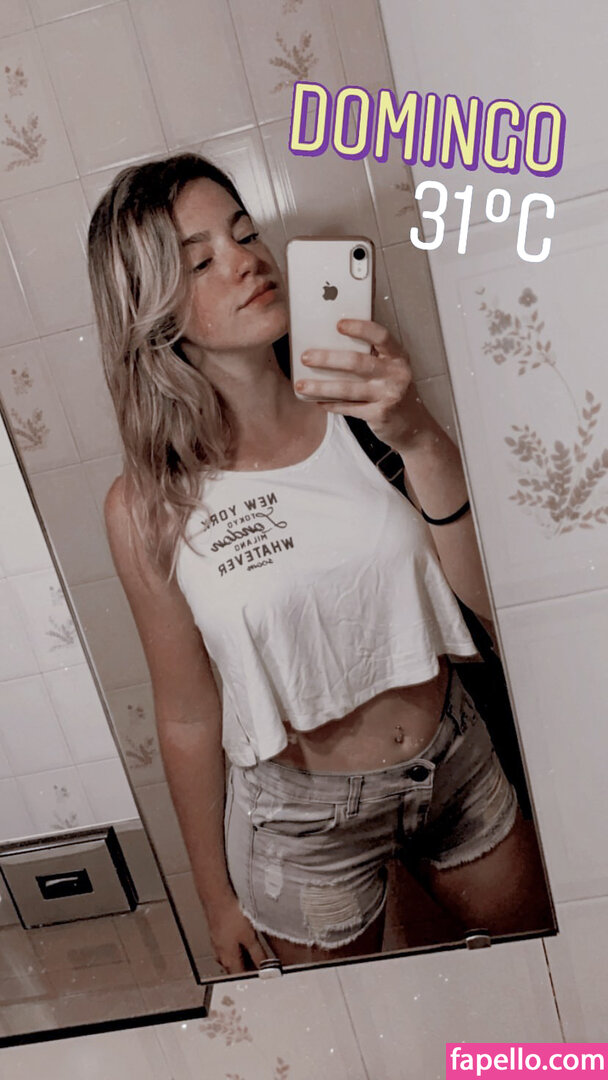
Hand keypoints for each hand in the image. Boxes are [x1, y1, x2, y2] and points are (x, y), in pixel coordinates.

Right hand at [206, 893, 268, 973]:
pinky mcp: (217, 935)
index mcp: (229, 960)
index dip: (255, 976)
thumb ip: (258, 954)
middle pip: (237, 968)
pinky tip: (244, 936)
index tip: (265, 972)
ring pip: (232, 956)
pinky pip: (229, 946)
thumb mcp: (250, 937)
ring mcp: (217, 945)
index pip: (242, 976)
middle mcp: (221, 955)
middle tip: (263, 962)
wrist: (217, 898)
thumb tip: (266, 967)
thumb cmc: (230, 916)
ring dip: (244, 956)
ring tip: (256, 948)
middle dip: (250, 966)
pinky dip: (238, 946)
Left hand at [295, 319, 428, 450]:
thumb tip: (333, 340)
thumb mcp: (390, 368)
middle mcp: (396, 374)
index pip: (381, 336)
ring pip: (348, 389)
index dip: (360, 328)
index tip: (338, 325)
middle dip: (328, 359)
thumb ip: (371, 356)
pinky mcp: (380, 415)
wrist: (414, 425)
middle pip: (358, 362)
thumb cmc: (394, 390)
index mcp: (398, 356)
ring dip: (321, 387)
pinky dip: (331, 405)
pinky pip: (349, 408)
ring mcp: (389, 395)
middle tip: (305, 357)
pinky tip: (317, 401)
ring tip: (301, 385)